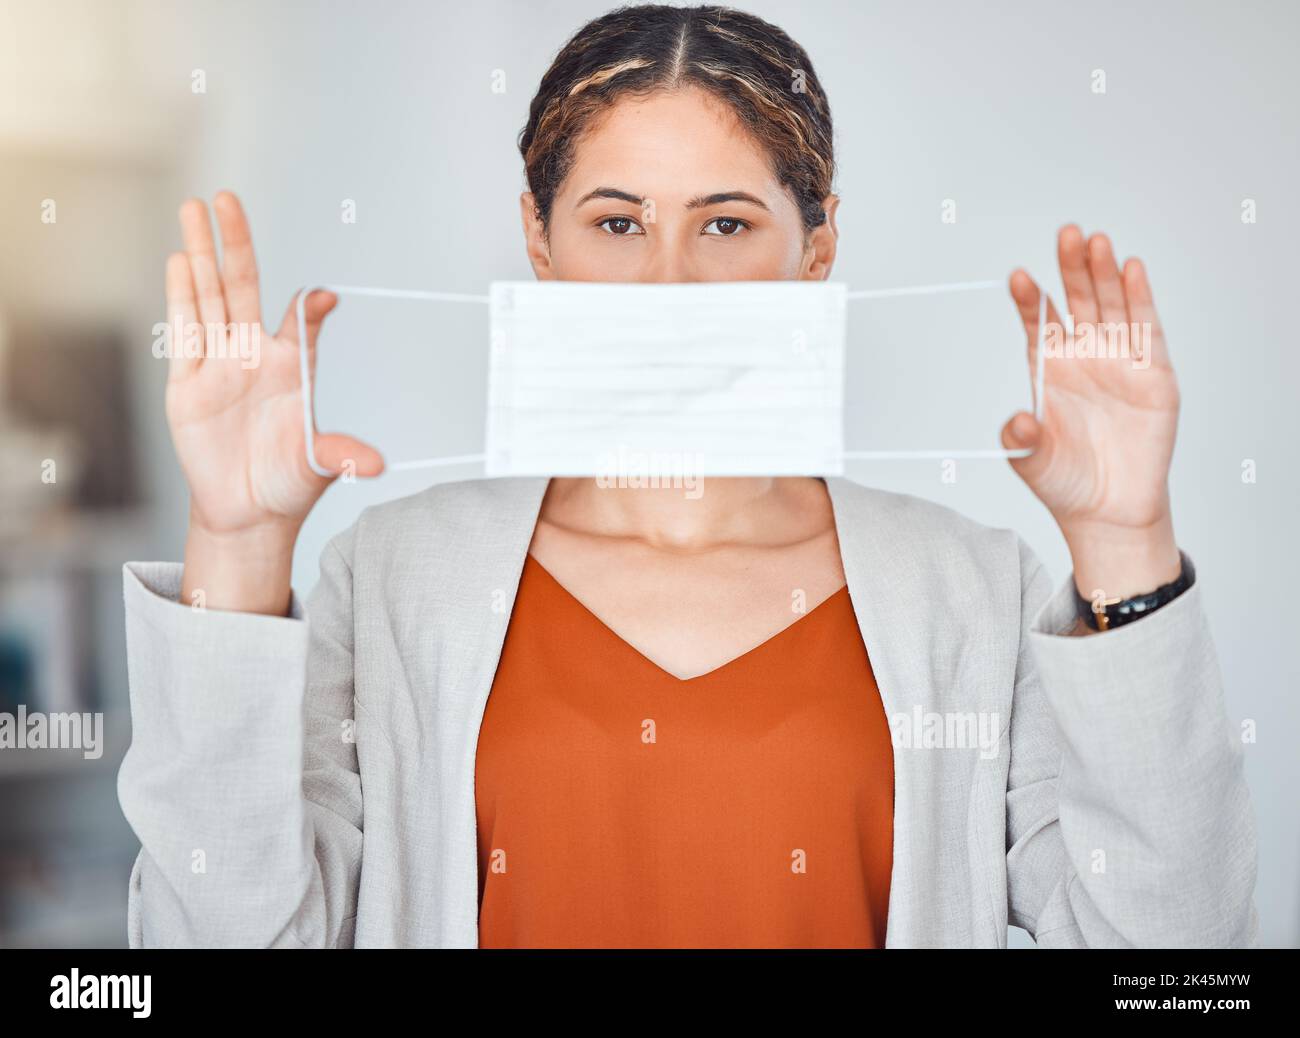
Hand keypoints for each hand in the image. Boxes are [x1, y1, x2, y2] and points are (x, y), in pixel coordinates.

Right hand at [165, 191, 382, 612]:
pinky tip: (179, 260)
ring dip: (200, 255)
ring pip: (207, 298)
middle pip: (241, 288)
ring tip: (193, 209)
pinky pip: (183, 333)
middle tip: (227, 198)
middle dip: (234, 244)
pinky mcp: (187, 383)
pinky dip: (181, 298)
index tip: (320, 299)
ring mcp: (219, 365)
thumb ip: (343, 455)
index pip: (300, 325)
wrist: (248, 511)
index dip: (309, 310)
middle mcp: (254, 357)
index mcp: (292, 370)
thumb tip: (378, 465)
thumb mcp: (319, 465)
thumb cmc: (289, 483)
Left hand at [1001, 226, 1181, 599]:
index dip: (1028, 299)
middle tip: (1066, 234)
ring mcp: (1118, 360)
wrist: (1109, 510)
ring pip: (1112, 305)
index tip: (1017, 278)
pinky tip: (1132, 269)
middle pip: (1077, 300)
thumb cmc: (1065, 480)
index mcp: (1048, 367)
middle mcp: (1083, 355)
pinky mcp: (1153, 372)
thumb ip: (1022, 440)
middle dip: (1071, 267)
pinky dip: (1139, 298)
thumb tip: (1016, 422)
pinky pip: (1146, 329)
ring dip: (1105, 273)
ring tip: (1097, 242)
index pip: (1037, 322)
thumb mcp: (1032, 461)